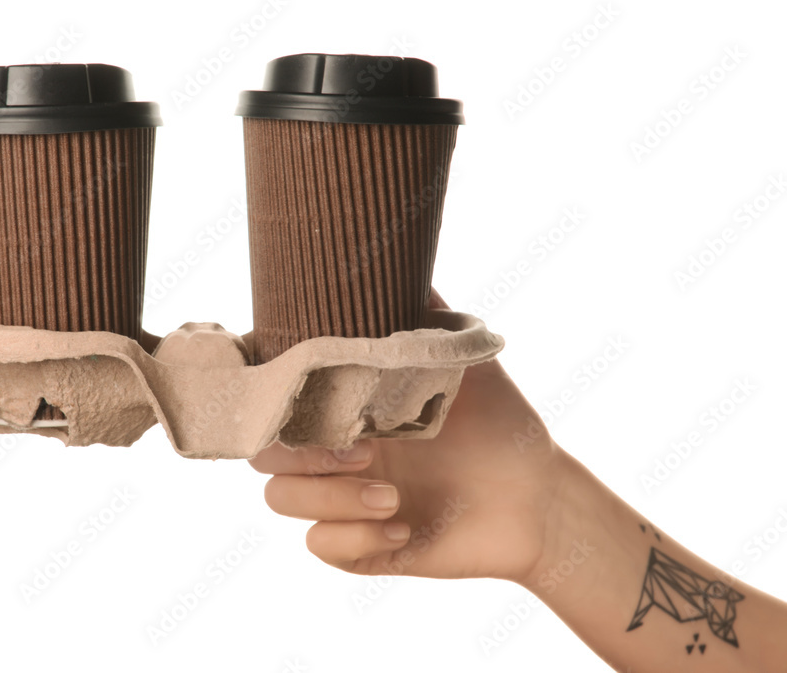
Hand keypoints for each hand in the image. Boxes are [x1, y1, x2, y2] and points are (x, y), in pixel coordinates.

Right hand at [249, 289, 566, 584]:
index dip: (260, 397)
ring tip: (394, 497)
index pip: (273, 399)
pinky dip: (355, 538)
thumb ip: (423, 311)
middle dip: (300, 453)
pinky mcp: (360, 546)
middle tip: (363, 450)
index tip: (281, 389)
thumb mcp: (462, 357)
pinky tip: (406, 524)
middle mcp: (334, 451)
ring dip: (332, 498)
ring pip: (280, 500)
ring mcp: (343, 500)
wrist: (538, 496)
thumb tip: (392, 252)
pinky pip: (318, 546)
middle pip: (263, 452)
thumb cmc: (498, 421)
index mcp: (345, 406)